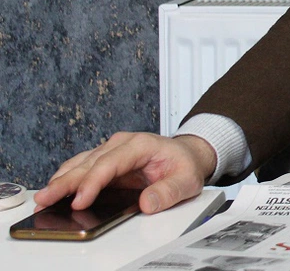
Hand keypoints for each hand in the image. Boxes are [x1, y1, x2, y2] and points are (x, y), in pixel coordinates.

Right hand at [34, 132, 216, 213]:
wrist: (187, 155)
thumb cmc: (185, 164)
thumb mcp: (186, 180)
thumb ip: (168, 192)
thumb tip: (147, 203)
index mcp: (140, 145)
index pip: (110, 163)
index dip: (92, 182)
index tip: (80, 201)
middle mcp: (121, 144)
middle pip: (88, 163)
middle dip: (65, 182)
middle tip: (46, 200)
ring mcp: (111, 151)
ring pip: (80, 164)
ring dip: (61, 180)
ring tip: (43, 198)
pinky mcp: (105, 161)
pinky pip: (81, 168)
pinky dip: (66, 179)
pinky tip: (55, 191)